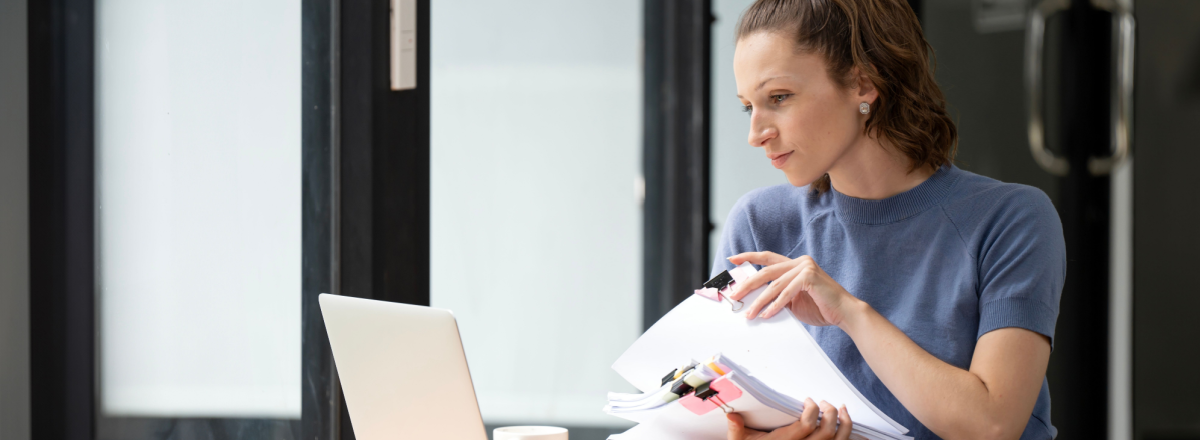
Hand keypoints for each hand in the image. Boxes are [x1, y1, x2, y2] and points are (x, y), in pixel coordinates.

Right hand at [726, 398, 851, 439]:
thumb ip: (736, 430)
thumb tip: (732, 415)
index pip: (808, 423)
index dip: (812, 409)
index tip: (808, 401)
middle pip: (828, 431)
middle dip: (830, 412)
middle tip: (824, 403)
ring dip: (845, 423)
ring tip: (842, 410)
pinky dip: (847, 436)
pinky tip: (845, 426)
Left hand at [727, 252, 859, 325]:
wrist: (844, 313)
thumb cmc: (820, 307)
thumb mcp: (793, 301)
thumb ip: (778, 296)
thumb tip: (755, 301)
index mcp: (795, 264)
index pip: (767, 258)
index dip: (749, 257)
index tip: (732, 259)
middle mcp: (800, 262)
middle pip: (766, 271)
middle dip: (748, 284)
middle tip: (735, 295)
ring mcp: (805, 267)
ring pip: (774, 284)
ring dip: (760, 301)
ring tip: (750, 313)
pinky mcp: (809, 276)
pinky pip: (786, 292)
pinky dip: (775, 305)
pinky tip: (767, 314)